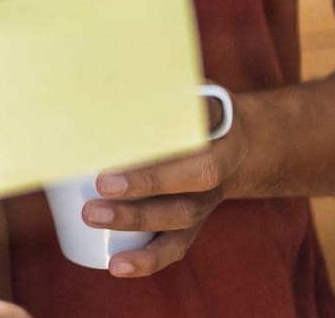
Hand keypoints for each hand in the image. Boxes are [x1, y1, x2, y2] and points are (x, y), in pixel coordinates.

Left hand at [82, 94, 250, 276]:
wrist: (240, 142)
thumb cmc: (194, 109)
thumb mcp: (185, 89)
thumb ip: (156, 81)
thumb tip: (102, 66)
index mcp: (216, 136)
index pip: (194, 148)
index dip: (160, 159)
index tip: (118, 160)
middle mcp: (214, 173)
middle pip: (185, 191)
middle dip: (142, 192)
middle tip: (98, 189)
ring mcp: (204, 202)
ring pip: (178, 221)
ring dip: (136, 226)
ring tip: (94, 220)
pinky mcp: (191, 223)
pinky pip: (175, 247)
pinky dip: (147, 260)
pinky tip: (117, 267)